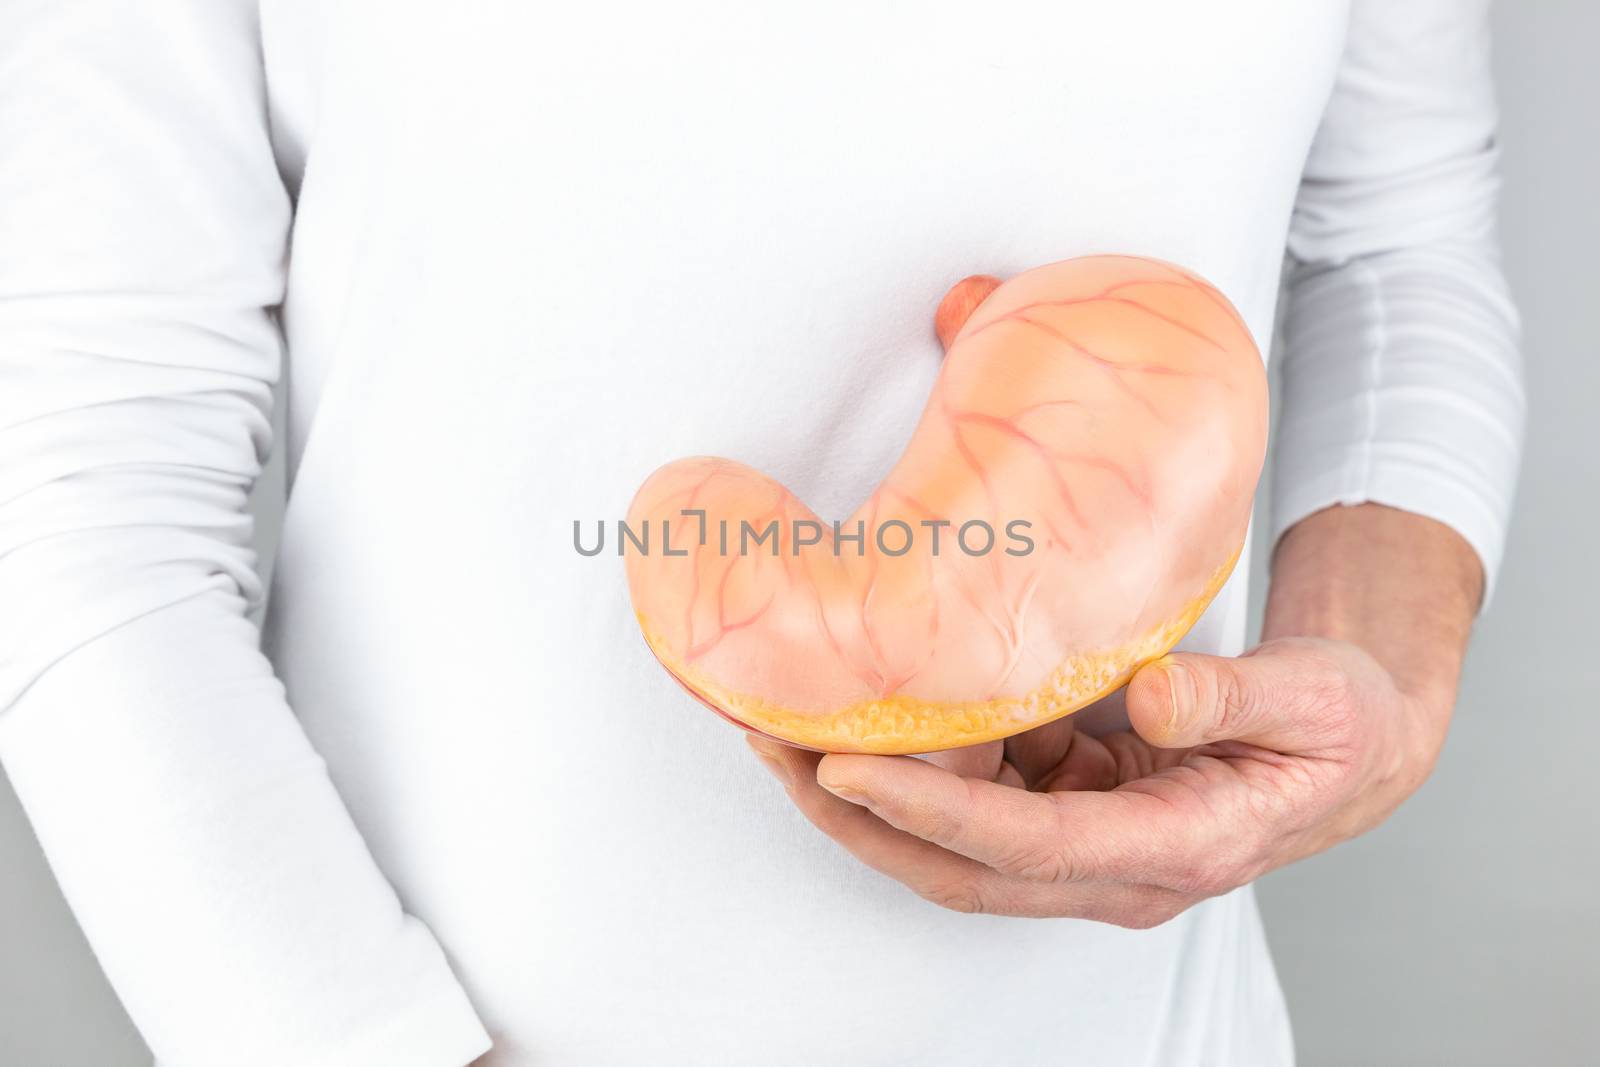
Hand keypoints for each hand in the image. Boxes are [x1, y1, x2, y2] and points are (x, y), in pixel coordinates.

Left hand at [747, 503, 1482, 924]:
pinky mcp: (1069, 805)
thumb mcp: (1314, 703)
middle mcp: (1112, 866)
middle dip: (857, 817)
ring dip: (865, 792)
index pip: (1027, 847)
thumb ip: (1235, 699)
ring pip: (951, 839)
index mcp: (1173, 848)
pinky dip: (914, 759)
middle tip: (773, 746)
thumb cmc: (1337, 726)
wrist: (1350, 744)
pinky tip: (869, 707)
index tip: (848, 770)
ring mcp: (1084, 841)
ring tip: (784, 722)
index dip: (932, 813)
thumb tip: (1153, 697)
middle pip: (959, 864)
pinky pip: (975, 793)